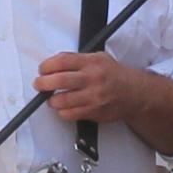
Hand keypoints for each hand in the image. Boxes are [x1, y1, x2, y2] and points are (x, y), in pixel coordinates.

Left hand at [34, 50, 161, 125]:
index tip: (42, 69)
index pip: (62, 61)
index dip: (47, 66)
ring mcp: (93, 96)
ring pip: (62, 101)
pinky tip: (63, 108)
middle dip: (43, 83)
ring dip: (51, 100)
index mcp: (91, 62)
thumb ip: (77, 59)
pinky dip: (62, 112)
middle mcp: (92, 78)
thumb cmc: (112, 74)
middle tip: (39, 84)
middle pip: (59, 80)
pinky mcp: (94, 111)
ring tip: (51, 98)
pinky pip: (69, 114)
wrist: (134, 92)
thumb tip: (53, 65)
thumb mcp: (98, 58)